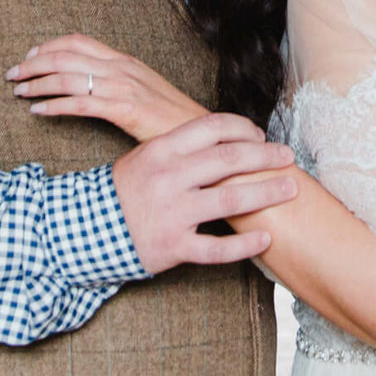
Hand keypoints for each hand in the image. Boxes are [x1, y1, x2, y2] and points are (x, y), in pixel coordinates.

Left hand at [10, 35, 208, 142]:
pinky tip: (37, 112)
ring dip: (37, 83)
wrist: (200, 132)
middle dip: (33, 63)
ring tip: (18, 91)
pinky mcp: (123, 109)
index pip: (78, 41)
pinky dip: (53, 105)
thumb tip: (93, 86)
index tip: (30, 55)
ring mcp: (122, 87)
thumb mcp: (144, 90)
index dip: (49, 45)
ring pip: (67, 77)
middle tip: (12, 73)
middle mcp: (121, 68)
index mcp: (124, 60)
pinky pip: (79, 104)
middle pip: (66, 55)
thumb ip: (119, 83)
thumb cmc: (171, 118)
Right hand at [113, 113, 300, 273]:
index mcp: (162, 150)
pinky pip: (216, 248)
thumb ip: (180, 147)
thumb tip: (224, 137)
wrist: (85, 231)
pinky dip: (244, 245)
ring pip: (230, 200)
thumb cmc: (123, 192)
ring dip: (266, 193)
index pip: (212, 127)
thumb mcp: (145, 157)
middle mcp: (170, 178)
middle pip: (229, 160)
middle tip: (288, 157)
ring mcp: (172, 213)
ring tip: (290, 189)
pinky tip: (265, 239)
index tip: (260, 136)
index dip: (243, 129)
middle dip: (265, 157)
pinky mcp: (173, 246)